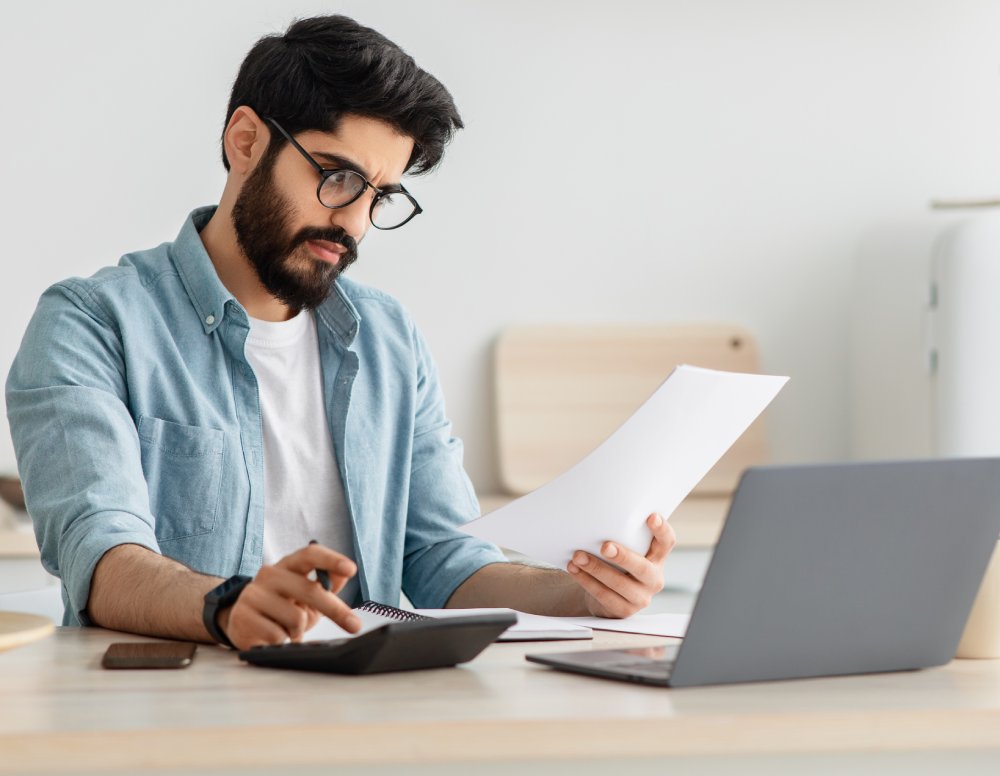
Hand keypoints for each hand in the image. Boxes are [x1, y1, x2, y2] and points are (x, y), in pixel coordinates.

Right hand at [219, 543, 360, 649]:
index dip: (332, 560)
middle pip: (309, 590)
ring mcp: (253, 595)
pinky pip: (278, 636)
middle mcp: (269, 574)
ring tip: (288, 630)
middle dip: (336, 610)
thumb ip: (327, 584)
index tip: (351, 569)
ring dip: (299, 631)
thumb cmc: (282, 608)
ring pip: (296, 618)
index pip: (310, 554)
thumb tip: (343, 575)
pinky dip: (283, 641)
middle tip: (355, 625)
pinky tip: (272, 636)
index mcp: (288, 565)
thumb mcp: (306, 596)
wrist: (242, 623)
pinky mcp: (243, 617)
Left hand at [567, 513, 675, 617]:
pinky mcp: (624, 610)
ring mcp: (641, 597)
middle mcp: (654, 579)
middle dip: (623, 556)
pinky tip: (575, 570)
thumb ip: (621, 539)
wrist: (607, 596)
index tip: (651, 517)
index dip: (661, 530)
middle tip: (605, 546)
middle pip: (642, 567)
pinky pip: (604, 595)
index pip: (667, 542)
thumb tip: (596, 520)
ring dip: (596, 568)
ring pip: (619, 583)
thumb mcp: (625, 551)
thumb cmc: (616, 565)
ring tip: (578, 556)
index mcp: (657, 558)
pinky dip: (586, 581)